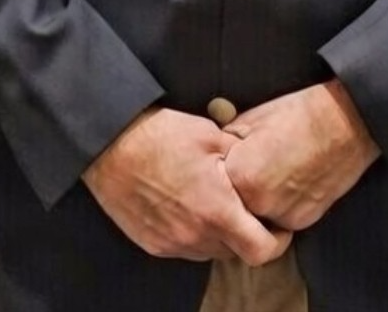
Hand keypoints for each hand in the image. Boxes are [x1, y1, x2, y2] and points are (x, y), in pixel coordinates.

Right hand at [82, 107, 293, 264]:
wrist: (110, 144)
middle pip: (235, 252)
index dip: (277, 242)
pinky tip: (185, 206)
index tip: (277, 227)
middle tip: (242, 208)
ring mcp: (172, 243)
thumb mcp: (210, 134)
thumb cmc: (161, 135)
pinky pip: (183, 248)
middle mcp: (196, 236)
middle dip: (245, 234)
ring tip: (210, 204)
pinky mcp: (152, 244)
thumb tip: (259, 167)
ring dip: (217, 235)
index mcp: (217, 211)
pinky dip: (191, 234)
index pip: (261, 251)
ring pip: (209, 251)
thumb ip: (240, 158)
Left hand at [222, 81, 379, 231]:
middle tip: (252, 169)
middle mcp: (258, 203)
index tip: (228, 163)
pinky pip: (280, 220)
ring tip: (272, 172)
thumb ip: (225, 145)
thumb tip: (209, 155)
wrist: (342, 124)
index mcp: (239, 175)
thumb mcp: (248, 120)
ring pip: (256, 217)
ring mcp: (282, 216)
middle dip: (237, 192)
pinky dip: (280, 206)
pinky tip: (289, 180)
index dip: (220, 173)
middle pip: (234, 206)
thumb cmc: (294, 115)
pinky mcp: (302, 222)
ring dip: (258, 202)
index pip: (214, 186)